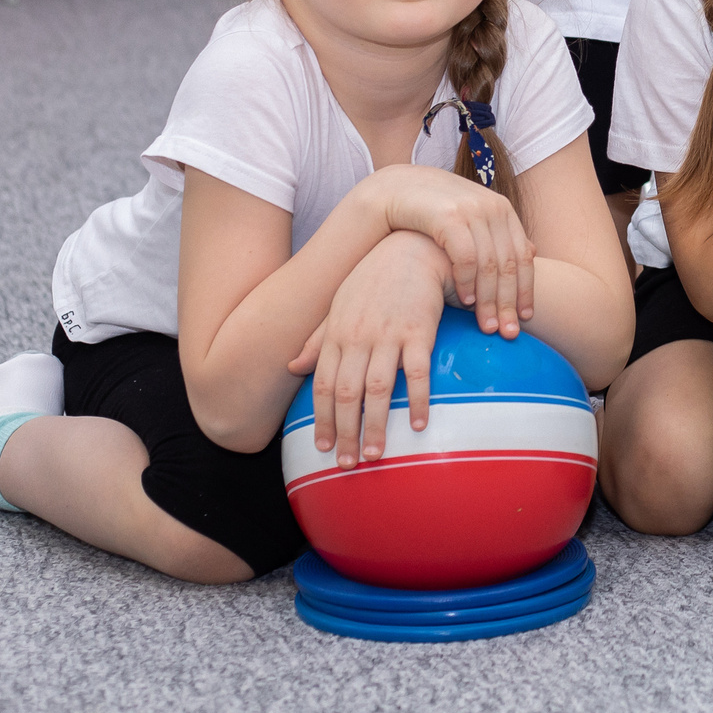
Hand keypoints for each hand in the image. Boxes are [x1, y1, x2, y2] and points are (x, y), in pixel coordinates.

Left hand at [287, 231, 448, 463]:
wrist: (412, 247)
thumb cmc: (374, 279)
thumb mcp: (340, 306)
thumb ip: (318, 339)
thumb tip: (292, 367)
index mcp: (337, 333)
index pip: (324, 385)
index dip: (321, 419)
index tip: (321, 448)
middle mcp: (359, 337)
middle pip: (347, 394)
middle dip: (344, 433)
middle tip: (345, 465)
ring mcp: (390, 334)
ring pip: (378, 389)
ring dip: (375, 425)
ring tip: (374, 455)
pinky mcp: (420, 330)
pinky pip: (419, 372)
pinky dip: (419, 399)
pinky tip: (418, 424)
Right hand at [377, 164, 535, 337]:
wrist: (394, 189)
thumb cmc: (433, 210)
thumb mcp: (470, 218)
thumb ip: (496, 235)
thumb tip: (530, 253)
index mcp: (502, 210)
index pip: (523, 256)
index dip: (526, 289)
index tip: (525, 317)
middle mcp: (493, 208)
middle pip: (510, 264)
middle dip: (509, 302)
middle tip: (508, 332)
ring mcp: (472, 210)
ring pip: (491, 265)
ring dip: (490, 299)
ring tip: (486, 326)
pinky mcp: (449, 216)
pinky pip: (466, 257)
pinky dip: (468, 282)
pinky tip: (465, 302)